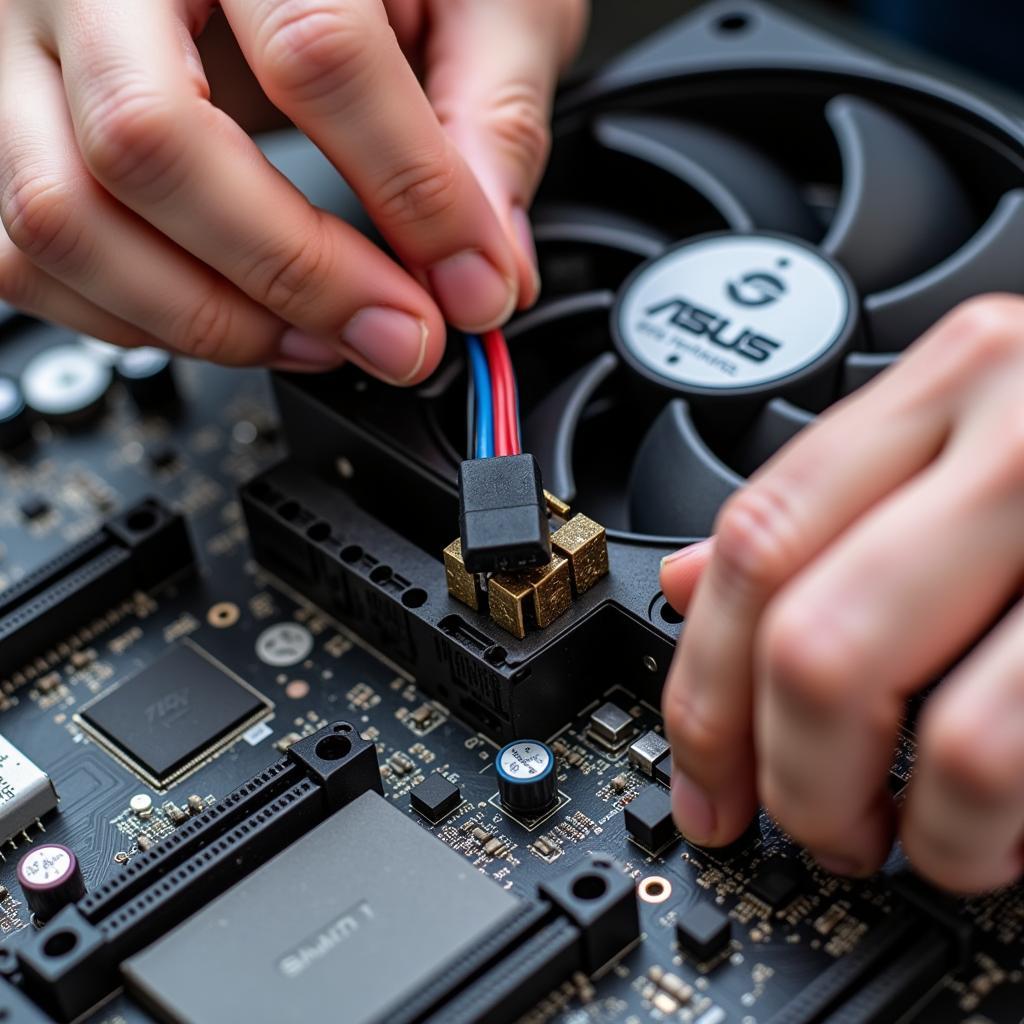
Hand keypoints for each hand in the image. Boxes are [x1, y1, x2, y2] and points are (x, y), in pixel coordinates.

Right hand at [0, 0, 584, 379]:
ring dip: (211, 318)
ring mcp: (29, 41)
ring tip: (322, 340)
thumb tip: (486, 269)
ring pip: (66, 212)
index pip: (316, 53)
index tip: (473, 286)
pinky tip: (235, 321)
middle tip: (398, 336)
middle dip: (298, 275)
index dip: (411, 196)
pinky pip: (24, 250)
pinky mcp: (10, 115)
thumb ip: (489, 118)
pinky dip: (132, 320)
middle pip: (154, 140)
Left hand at [660, 294, 1023, 893]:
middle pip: (817, 646)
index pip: (756, 540)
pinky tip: (991, 826)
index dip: (703, 683)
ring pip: (943, 739)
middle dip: (786, 773)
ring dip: (905, 830)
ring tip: (907, 839)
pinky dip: (989, 833)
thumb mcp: (966, 429)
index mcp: (956, 380)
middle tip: (799, 822)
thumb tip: (690, 586)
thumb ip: (828, 506)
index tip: (698, 772)